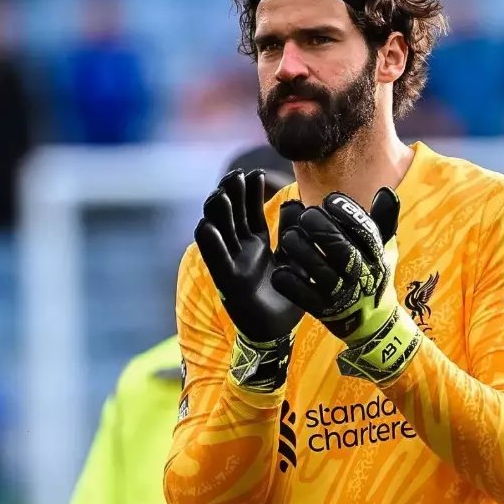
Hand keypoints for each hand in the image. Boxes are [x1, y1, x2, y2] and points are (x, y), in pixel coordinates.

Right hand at [195, 169, 303, 391]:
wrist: (279, 332)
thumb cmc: (286, 296)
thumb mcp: (294, 259)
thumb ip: (292, 234)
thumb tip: (297, 204)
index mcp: (257, 244)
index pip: (250, 212)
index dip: (250, 192)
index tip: (254, 172)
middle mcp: (241, 251)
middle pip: (232, 216)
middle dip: (232, 195)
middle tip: (235, 175)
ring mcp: (231, 264)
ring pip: (220, 233)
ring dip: (217, 213)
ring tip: (220, 194)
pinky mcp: (227, 282)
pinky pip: (216, 260)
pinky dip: (210, 243)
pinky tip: (206, 225)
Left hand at [271, 188, 421, 384]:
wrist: (371, 322)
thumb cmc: (372, 275)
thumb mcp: (382, 249)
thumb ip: (382, 221)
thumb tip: (385, 192)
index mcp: (375, 257)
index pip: (364, 232)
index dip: (347, 213)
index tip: (330, 200)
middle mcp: (360, 276)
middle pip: (342, 251)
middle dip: (322, 229)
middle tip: (306, 216)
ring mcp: (341, 295)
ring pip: (320, 272)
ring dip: (302, 252)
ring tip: (289, 237)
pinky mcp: (323, 311)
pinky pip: (304, 298)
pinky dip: (291, 284)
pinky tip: (280, 270)